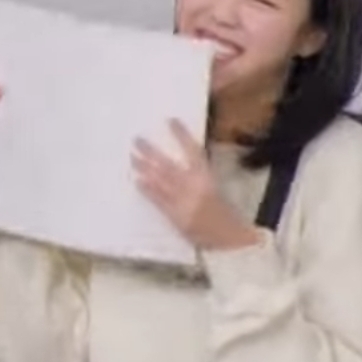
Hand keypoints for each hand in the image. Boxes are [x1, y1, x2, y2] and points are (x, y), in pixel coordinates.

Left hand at [134, 121, 256, 250]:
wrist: (230, 240)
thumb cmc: (226, 215)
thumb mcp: (217, 190)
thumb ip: (201, 178)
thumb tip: (185, 164)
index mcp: (207, 178)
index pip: (193, 151)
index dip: (181, 135)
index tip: (170, 121)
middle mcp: (193, 186)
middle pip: (168, 165)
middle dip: (151, 152)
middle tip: (137, 140)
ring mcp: (182, 201)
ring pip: (159, 180)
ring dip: (144, 168)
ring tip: (132, 157)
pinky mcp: (175, 215)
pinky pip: (158, 199)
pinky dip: (147, 189)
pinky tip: (138, 180)